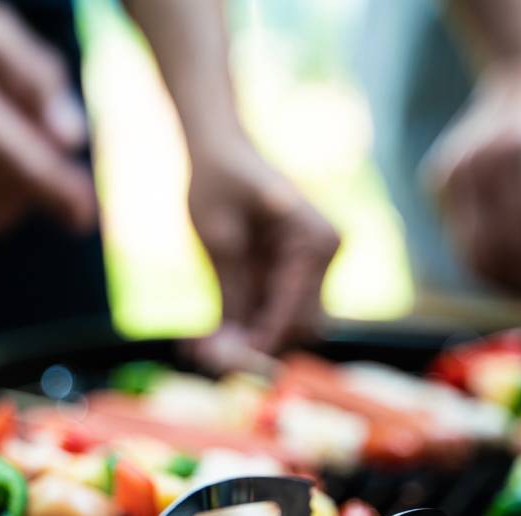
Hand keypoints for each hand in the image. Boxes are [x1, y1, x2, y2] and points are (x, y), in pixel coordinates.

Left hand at [188, 142, 338, 364]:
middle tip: (207, 359)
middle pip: (300, 326)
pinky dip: (241, 328)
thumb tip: (234, 347)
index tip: (227, 363)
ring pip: (286, 326)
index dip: (262, 340)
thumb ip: (232, 291)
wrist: (219, 147)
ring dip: (247, 342)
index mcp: (315, 241)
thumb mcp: (217, 235)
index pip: (294, 308)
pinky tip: (202, 340)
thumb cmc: (218, 176)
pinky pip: (270, 313)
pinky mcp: (289, 275)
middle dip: (257, 346)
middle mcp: (323, 256)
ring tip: (197, 349)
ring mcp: (310, 267)